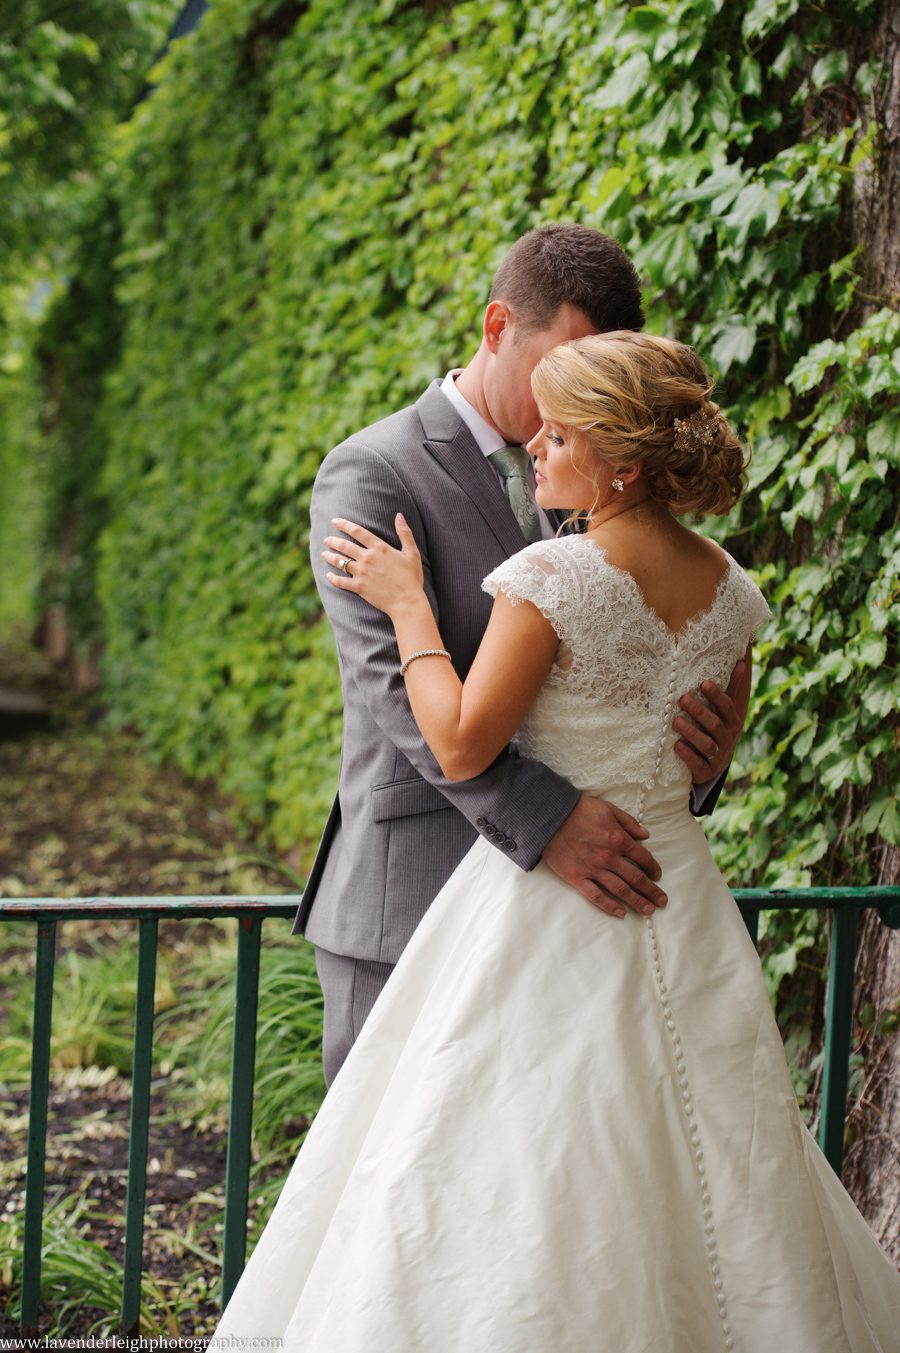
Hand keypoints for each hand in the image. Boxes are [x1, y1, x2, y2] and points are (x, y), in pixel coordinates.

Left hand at [324, 514, 423, 615]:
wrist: (407, 601)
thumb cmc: (411, 577)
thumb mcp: (412, 552)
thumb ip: (405, 533)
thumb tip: (399, 515)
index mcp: (379, 548)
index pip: (357, 531)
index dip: (344, 525)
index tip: (335, 521)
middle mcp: (367, 558)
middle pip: (345, 546)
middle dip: (333, 541)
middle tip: (327, 540)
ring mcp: (361, 573)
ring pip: (340, 562)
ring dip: (330, 557)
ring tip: (324, 553)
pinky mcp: (359, 587)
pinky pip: (341, 581)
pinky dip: (333, 578)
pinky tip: (328, 575)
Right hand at [542, 795, 665, 918]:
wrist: (550, 817)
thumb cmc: (579, 810)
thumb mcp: (608, 808)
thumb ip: (629, 822)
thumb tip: (646, 835)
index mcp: (619, 839)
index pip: (643, 858)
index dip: (653, 868)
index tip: (657, 875)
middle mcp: (609, 857)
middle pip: (636, 878)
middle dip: (651, 891)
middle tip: (661, 902)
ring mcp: (593, 869)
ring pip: (621, 890)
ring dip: (637, 902)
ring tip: (648, 911)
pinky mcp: (578, 878)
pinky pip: (596, 896)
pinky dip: (609, 906)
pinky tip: (620, 913)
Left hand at [673, 658, 746, 783]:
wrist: (715, 765)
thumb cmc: (717, 730)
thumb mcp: (725, 711)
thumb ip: (730, 689)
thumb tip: (741, 661)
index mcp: (732, 722)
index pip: (726, 706)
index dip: (716, 695)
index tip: (703, 683)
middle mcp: (727, 738)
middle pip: (715, 724)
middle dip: (699, 712)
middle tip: (682, 699)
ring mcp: (717, 756)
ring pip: (706, 744)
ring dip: (691, 732)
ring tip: (675, 721)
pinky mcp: (706, 770)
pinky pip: (698, 763)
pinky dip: (688, 755)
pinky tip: (676, 745)